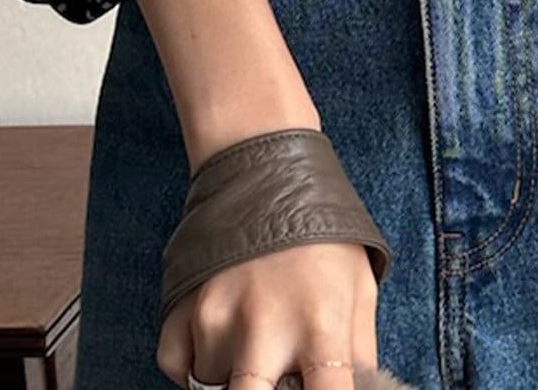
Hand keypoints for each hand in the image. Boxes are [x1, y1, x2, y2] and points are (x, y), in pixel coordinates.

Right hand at [156, 238, 379, 389]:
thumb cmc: (321, 232)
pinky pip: (178, 368)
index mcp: (320, 325)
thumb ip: (357, 354)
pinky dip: (196, 362)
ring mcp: (215, 319)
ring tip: (256, 333)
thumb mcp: (359, 288)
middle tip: (276, 374)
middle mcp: (264, 329)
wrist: (266, 169)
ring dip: (234, 372)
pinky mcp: (180, 308)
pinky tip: (222, 334)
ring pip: (214, 386)